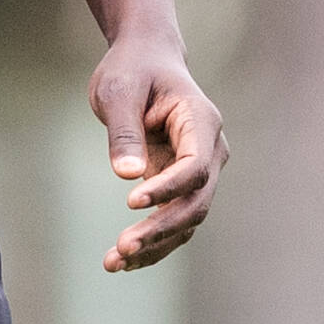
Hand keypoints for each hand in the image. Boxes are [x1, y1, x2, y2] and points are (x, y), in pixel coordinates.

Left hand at [91, 35, 222, 268]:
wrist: (145, 60)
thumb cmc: (132, 69)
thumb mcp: (119, 91)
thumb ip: (124, 131)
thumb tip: (128, 174)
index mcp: (200, 121)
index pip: (195, 167)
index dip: (167, 188)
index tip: (131, 200)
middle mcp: (210, 150)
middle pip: (196, 201)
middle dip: (161, 229)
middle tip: (122, 247)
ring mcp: (200, 170)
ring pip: (187, 219)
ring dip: (155, 245)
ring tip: (113, 262)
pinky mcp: (181, 184)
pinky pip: (173, 220)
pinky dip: (152, 242)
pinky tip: (121, 260)